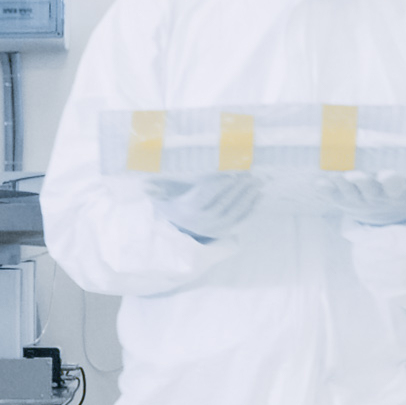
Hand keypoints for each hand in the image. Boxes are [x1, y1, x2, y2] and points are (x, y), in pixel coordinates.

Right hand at [146, 170, 266, 241]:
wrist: (180, 228)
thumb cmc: (174, 205)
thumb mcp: (164, 197)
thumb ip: (158, 188)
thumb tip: (145, 185)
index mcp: (188, 209)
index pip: (205, 196)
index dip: (219, 185)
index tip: (231, 173)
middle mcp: (203, 221)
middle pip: (224, 203)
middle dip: (238, 188)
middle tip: (250, 174)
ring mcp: (216, 227)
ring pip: (235, 211)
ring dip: (248, 196)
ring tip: (258, 182)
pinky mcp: (226, 230)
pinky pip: (241, 220)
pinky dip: (252, 207)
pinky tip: (260, 195)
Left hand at [324, 170, 405, 227]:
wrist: (389, 215)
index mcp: (397, 193)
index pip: (396, 187)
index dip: (392, 182)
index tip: (388, 174)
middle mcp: (377, 198)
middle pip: (369, 191)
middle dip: (362, 182)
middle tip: (355, 174)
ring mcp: (359, 201)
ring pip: (350, 194)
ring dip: (341, 184)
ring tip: (335, 174)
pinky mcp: (344, 202)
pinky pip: (334, 198)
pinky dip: (325, 191)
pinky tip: (317, 182)